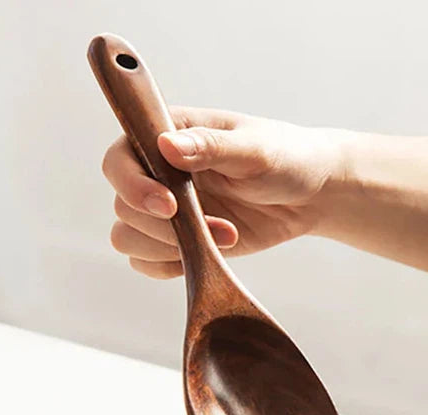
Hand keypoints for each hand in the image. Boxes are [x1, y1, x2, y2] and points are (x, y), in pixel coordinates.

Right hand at [101, 107, 342, 277]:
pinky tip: (207, 256)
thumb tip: (168, 146)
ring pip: (129, 238)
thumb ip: (211, 147)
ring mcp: (166, 210)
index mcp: (166, 135)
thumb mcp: (254, 149)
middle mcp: (156, 173)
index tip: (170, 205)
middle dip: (164, 227)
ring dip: (169, 248)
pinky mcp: (179, 240)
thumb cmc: (284, 158)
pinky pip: (148, 263)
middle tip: (217, 227)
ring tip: (222, 239)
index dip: (133, 186)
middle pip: (123, 208)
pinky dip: (171, 266)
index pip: (118, 160)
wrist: (308, 195)